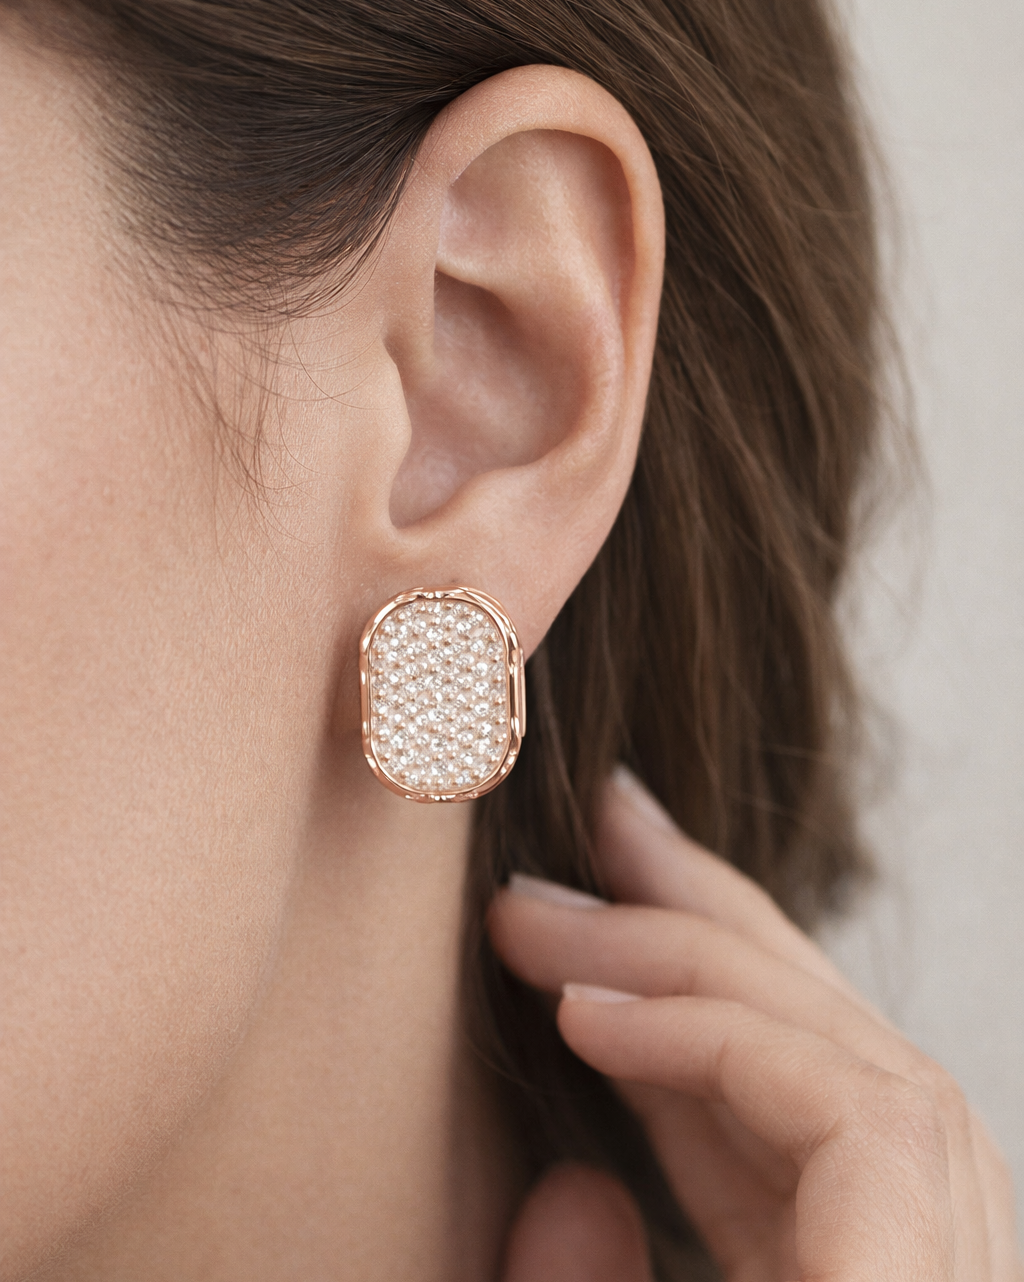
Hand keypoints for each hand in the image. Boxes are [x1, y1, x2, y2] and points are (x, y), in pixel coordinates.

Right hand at [491, 768, 1022, 1281]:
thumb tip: (575, 1186)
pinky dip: (720, 1070)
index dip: (716, 1030)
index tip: (575, 1004)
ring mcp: (932, 1274)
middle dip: (711, 939)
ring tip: (614, 896)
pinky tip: (634, 1023)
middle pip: (875, 1061)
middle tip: (600, 844)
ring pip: (860, 1080)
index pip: (871, 1118)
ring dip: (717, 977)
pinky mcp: (885, 1279)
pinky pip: (822, 1152)